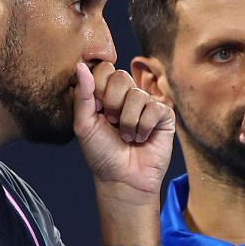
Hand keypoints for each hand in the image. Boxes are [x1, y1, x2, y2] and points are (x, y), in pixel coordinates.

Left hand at [73, 60, 174, 199]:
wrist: (122, 180)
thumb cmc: (101, 154)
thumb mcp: (84, 124)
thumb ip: (82, 95)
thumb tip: (80, 65)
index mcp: (106, 93)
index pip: (103, 69)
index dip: (98, 89)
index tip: (97, 111)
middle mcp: (127, 95)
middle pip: (121, 76)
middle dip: (113, 105)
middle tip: (112, 123)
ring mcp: (147, 104)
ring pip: (137, 95)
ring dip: (128, 122)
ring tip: (127, 137)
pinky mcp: (164, 115)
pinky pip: (154, 108)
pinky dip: (143, 128)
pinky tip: (141, 139)